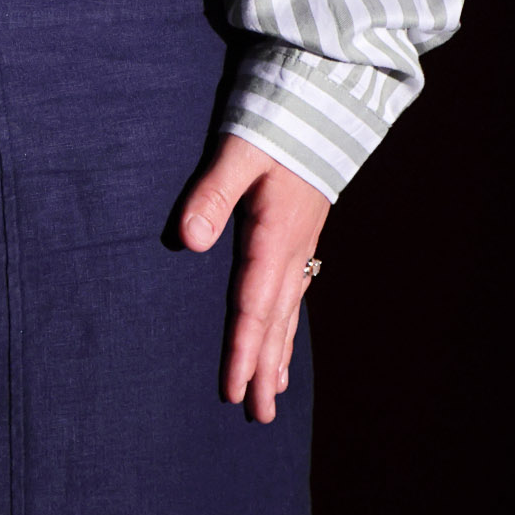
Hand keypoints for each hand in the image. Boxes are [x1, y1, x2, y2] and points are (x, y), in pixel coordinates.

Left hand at [170, 132, 329, 423]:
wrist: (326, 98)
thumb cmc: (277, 120)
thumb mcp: (238, 151)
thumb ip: (212, 192)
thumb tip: (188, 240)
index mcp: (274, 236)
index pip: (252, 307)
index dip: (242, 352)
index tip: (233, 392)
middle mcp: (292, 248)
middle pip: (274, 321)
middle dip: (263, 369)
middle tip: (257, 417)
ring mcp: (301, 243)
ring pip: (288, 311)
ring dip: (277, 353)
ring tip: (274, 395)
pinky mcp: (300, 233)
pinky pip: (294, 292)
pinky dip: (286, 323)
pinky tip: (284, 337)